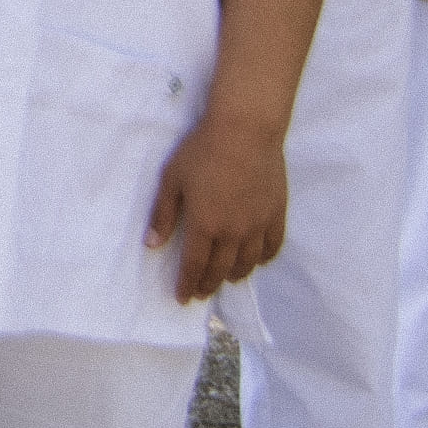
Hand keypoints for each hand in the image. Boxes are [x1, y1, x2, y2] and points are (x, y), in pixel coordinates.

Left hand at [146, 113, 287, 302]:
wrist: (246, 129)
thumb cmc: (203, 150)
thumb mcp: (172, 179)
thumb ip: (163, 214)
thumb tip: (152, 244)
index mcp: (204, 225)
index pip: (194, 265)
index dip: (187, 284)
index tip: (182, 298)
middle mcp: (232, 232)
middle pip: (220, 269)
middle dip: (208, 285)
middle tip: (201, 293)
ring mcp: (257, 224)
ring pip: (247, 262)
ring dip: (235, 275)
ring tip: (227, 279)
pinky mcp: (276, 213)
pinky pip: (272, 246)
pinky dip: (263, 258)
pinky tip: (257, 260)